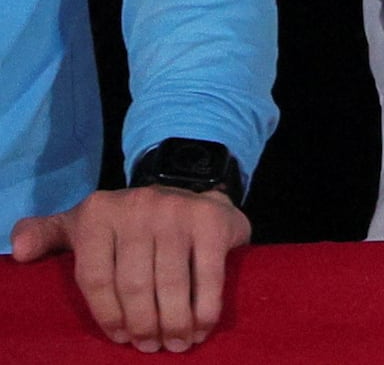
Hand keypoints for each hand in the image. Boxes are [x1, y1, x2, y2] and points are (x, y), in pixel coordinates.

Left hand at [14, 183, 247, 350]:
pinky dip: (205, 306)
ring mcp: (176, 211)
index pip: (95, 278)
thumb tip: (19, 253)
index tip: (122, 339)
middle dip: (145, 325)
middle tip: (152, 347)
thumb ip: (46, 236)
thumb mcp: (82, 224)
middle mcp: (136, 207)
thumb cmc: (127, 224)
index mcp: (97, 215)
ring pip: (171, 283)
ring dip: (175, 322)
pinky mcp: (211, 219)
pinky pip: (207, 273)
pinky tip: (202, 325)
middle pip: (135, 284)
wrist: (191, 189)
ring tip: (177, 343)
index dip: (108, 316)